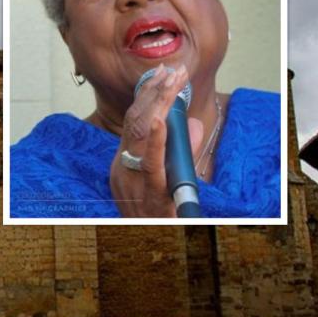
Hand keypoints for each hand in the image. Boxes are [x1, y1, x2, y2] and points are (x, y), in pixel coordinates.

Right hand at [110, 64, 203, 217]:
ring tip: (173, 81)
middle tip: (171, 69)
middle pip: (135, 121)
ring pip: (140, 134)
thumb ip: (182, 151)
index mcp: (123, 162)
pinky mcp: (149, 192)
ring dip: (159, 104)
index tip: (160, 73)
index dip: (146, 95)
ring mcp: (133, 179)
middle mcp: (123, 166)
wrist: (148, 247)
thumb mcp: (167, 179)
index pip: (132, 121)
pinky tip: (161, 118)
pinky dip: (156, 138)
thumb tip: (195, 123)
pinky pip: (150, 162)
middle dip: (154, 92)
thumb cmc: (158, 217)